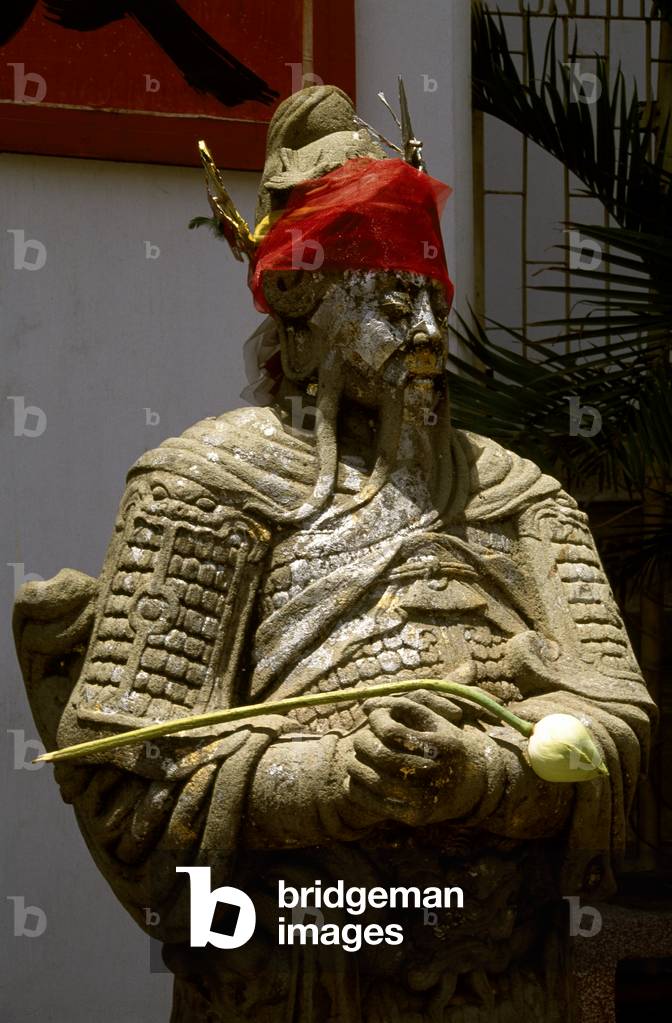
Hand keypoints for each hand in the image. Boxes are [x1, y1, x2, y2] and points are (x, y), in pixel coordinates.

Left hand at [337, 690, 487, 827]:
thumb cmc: (447, 744)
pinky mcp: (416, 817)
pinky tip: (354, 781)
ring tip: (354, 758)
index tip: (372, 717)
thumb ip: (405, 707)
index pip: (393, 733)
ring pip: (377, 781)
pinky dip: (359, 792)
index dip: (377, 722)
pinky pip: (378, 805)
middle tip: (359, 739)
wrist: (474, 785)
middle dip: (363, 744)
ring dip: (357, 767)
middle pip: (383, 757)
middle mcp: (436, 773)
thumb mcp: (435, 721)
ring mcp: (426, 798)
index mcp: (440, 746)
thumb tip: (367, 706)